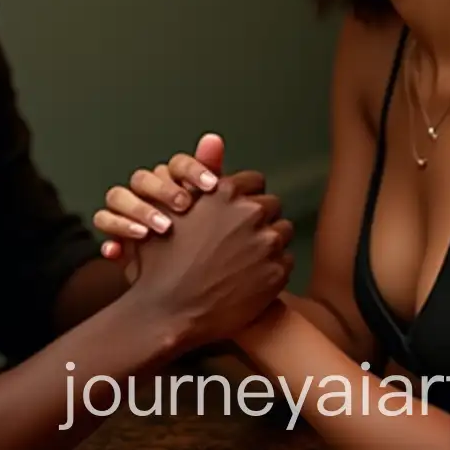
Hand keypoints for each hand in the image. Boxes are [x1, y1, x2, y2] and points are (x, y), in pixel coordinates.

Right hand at [95, 134, 227, 259]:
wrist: (183, 268)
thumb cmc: (195, 227)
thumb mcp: (208, 204)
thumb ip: (210, 171)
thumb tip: (213, 139)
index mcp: (172, 179)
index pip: (176, 164)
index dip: (192, 170)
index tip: (211, 184)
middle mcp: (145, 189)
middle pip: (143, 178)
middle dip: (162, 190)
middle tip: (183, 205)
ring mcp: (127, 209)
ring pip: (117, 197)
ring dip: (136, 210)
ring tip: (159, 228)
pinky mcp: (115, 233)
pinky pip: (104, 226)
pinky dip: (110, 237)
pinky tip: (120, 251)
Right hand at [126, 176, 294, 350]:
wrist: (167, 312)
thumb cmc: (163, 260)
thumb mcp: (173, 207)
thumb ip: (199, 170)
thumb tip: (214, 137)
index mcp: (225, 192)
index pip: (254, 181)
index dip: (245, 196)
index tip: (236, 211)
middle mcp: (249, 213)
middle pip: (271, 205)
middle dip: (259, 218)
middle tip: (240, 238)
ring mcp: (265, 244)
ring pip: (283, 231)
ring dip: (269, 241)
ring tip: (245, 258)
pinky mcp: (276, 274)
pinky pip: (286, 261)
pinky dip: (272, 268)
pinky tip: (250, 278)